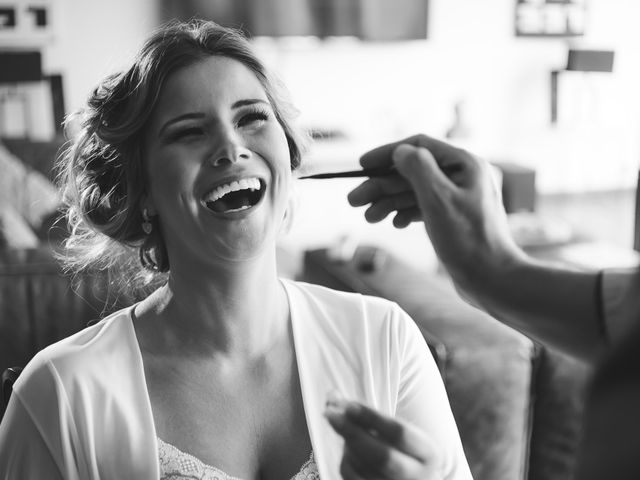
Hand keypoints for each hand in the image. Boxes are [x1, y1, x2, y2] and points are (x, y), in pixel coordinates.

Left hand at [325, 395, 442, 479]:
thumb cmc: (403, 449)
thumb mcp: (403, 431)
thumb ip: (372, 414)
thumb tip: (333, 397)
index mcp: (429, 453)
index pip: (399, 433)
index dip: (372, 418)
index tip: (348, 405)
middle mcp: (418, 477)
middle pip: (382, 456)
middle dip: (353, 432)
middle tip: (330, 413)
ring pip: (363, 468)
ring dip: (347, 444)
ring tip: (343, 427)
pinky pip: (352, 479)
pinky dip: (345, 460)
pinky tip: (347, 448)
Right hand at [347, 134, 523, 290]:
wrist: (493, 280)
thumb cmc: (469, 241)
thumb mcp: (438, 199)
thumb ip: (417, 169)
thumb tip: (400, 152)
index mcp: (464, 164)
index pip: (419, 146)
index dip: (387, 154)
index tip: (362, 165)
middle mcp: (463, 176)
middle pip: (413, 172)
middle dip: (382, 185)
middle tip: (354, 201)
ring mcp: (459, 198)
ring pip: (415, 192)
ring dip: (389, 202)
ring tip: (368, 217)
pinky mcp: (455, 218)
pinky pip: (424, 207)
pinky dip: (405, 213)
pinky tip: (394, 223)